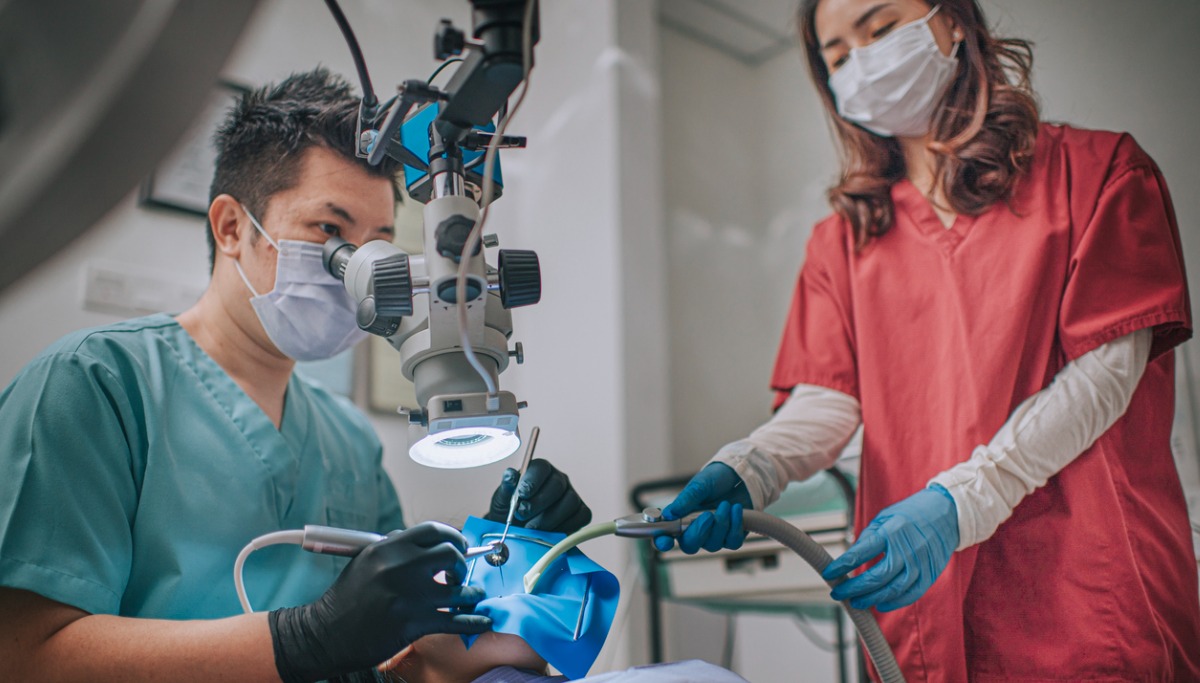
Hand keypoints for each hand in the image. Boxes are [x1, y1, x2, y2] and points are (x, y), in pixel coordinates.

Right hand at [269, 522, 491, 681]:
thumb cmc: (346, 598)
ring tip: (472, 596)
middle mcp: (400, 568)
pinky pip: (454, 620)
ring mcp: (408, 596)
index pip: (434, 530)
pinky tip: (482, 619)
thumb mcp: (365, 561)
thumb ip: (395, 548)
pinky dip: (473, 620)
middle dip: (462, 562)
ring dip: (470, 594)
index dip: (454, 536)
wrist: (324, 634)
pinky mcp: (413, 624)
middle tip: (460, 572)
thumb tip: (427, 542)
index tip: (460, 545)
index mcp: (388, 548)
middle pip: (451, 554)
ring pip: (458, 590)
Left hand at [484, 458, 591, 533]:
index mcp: (539, 471)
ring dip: (549, 518)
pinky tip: (549, 533)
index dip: (532, 481)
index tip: (521, 495)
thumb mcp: (502, 500)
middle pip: (557, 485)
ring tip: (532, 527)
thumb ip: (506, 487)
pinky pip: (581, 517)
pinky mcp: (581, 513)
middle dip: (539, 502)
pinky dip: (565, 526)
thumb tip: (510, 475)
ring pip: (570, 502)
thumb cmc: (510, 512)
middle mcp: (559, 480)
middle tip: (522, 514)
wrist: (516, 533)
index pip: (541, 468)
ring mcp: (571, 496)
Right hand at [653, 462, 752, 553]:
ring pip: (713, 545)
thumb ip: (685, 500)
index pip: (665, 536)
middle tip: (708, 515)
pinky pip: (732, 542)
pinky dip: (735, 525)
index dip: (662, 542)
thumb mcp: (699, 485)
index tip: (666, 541)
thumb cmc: (715, 480)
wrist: (739, 477)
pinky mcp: (731, 537)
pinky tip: (736, 510)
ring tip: (726, 504)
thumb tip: (668, 514)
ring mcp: (713, 536)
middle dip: (699, 532)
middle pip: (690, 546)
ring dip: (721, 524)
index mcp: (680, 518)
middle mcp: (695, 531)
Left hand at [822, 485, 958, 611]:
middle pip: (877, 576)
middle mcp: (906, 549)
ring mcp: (920, 564)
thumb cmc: (909, 515)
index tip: (828, 573)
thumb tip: (850, 561)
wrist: (945, 513)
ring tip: (856, 602)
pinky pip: (911, 594)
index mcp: (890, 532)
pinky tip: (880, 605)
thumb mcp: (884, 518)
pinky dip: (895, 603)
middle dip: (854, 588)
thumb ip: (868, 539)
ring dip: (871, 599)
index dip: (842, 565)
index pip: (861, 552)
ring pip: (893, 589)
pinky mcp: (930, 574)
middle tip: (838, 594)